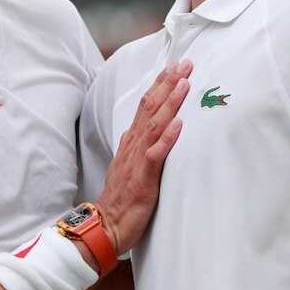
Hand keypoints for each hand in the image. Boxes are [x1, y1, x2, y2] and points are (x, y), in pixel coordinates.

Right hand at [95, 60, 191, 255]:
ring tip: (185, 84)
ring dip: (170, 103)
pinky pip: (155, 155)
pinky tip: (178, 124)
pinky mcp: (142, 179)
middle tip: (185, 63)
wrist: (104, 226)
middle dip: (168, 84)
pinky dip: (166, 139)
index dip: (160, 85)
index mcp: (131, 141)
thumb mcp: (132, 165)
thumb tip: (162, 129)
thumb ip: (144, 146)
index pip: (145, 105)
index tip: (176, 67)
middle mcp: (133, 145)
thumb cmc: (121, 198)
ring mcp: (136, 161)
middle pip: (150, 107)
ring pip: (154, 125)